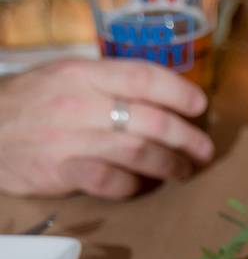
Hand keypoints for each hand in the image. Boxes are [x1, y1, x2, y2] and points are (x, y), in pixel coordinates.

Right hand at [0, 59, 212, 198]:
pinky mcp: (61, 172)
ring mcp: (71, 140)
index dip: (179, 92)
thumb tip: (165, 93)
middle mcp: (81, 104)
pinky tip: (144, 184)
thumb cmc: (33, 98)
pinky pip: (110, 181)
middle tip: (204, 150)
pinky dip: (134, 185)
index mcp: (86, 74)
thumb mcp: (68, 74)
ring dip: (170, 164)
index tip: (200, 106)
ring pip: (138, 152)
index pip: (144, 77)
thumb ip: (111, 80)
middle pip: (151, 120)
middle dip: (186, 137)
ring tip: (184, 170)